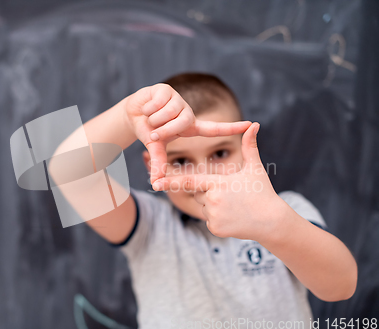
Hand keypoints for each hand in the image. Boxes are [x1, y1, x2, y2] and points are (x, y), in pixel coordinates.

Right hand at [124, 83, 251, 183]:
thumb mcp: (154, 147)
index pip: (214, 128)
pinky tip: (147, 107)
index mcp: (189, 126)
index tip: (252, 124)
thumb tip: (155, 183)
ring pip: (168, 113)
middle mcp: (187, 112)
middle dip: (164, 130)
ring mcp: (178, 99)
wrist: (132, 114)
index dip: (232, 127)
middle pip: (183, 122)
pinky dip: (149, 109)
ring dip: (154, 119)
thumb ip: (158, 163)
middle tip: (154, 132)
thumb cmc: (148, 130)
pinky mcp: (166, 89)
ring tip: (150, 118)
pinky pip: (159, 103)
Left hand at [152, 123, 286, 241]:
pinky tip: (233, 217)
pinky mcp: (215, 229)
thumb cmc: (263, 193)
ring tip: (234, 206)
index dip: (170, 180)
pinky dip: (218, 219)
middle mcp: (212, 200)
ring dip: (213, 205)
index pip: (189, 181)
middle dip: (208, 192)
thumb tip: (254, 124)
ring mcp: (213, 216)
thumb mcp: (255, 169)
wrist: (272, 222)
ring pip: (203, 207)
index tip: (155, 181)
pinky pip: (208, 220)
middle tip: (230, 194)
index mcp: (218, 183)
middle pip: (198, 193)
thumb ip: (250, 146)